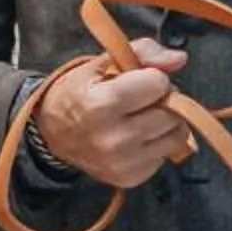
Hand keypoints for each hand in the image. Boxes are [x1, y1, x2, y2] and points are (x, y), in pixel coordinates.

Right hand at [34, 40, 189, 189]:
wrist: (53, 134)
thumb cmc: (79, 94)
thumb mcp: (102, 63)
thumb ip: (143, 52)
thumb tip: (178, 59)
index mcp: (102, 104)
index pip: (159, 83)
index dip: (152, 77)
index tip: (138, 81)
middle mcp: (114, 139)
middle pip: (171, 112)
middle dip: (163, 100)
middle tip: (142, 99)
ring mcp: (122, 163)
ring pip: (176, 135)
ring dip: (166, 122)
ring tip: (142, 116)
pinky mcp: (130, 178)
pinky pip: (166, 154)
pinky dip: (158, 143)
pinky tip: (137, 136)